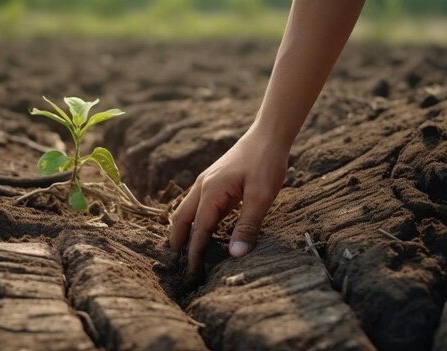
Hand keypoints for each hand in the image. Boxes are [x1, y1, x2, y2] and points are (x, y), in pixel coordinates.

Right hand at [169, 128, 287, 274]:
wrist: (268, 135)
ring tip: (186, 251)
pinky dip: (196, 220)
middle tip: (178, 265)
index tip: (192, 274)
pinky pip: (199, 205)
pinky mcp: (215, 181)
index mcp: (211, 192)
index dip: (194, 253)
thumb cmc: (265, 163)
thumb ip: (248, 226)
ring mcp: (207, 182)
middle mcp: (203, 187)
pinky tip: (204, 230)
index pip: (198, 230)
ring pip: (188, 211)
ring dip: (185, 230)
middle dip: (178, 241)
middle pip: (181, 219)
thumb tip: (236, 255)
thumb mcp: (261, 197)